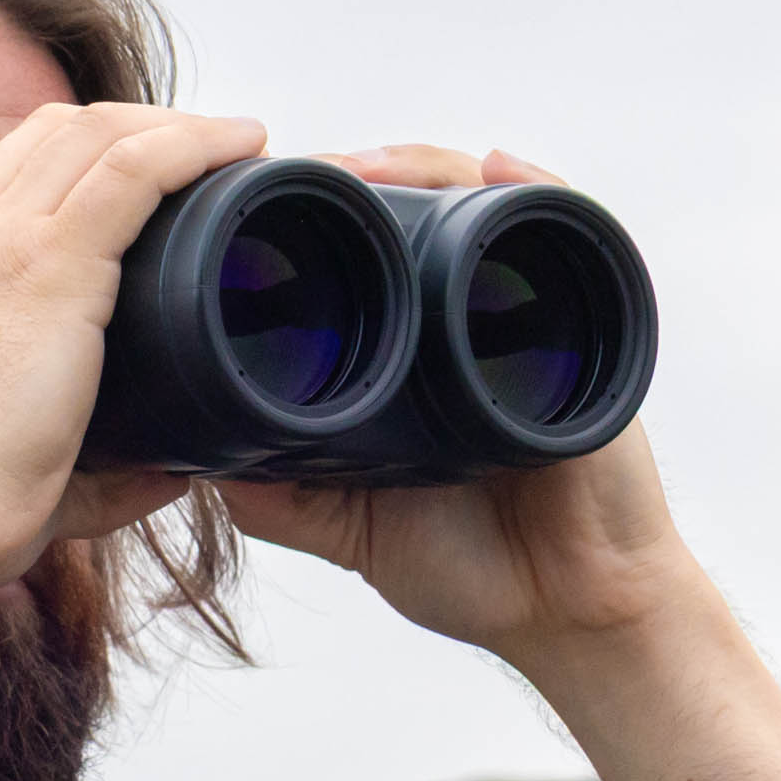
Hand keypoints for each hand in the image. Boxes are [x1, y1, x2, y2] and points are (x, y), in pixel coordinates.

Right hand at [0, 103, 265, 593]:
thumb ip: (90, 456)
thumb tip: (172, 470)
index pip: (10, 167)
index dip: (84, 156)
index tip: (145, 181)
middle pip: (59, 131)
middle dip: (137, 127)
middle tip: (205, 159)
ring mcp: (0, 237)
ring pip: (101, 134)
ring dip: (177, 128)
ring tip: (236, 145)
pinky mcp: (50, 264)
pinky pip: (133, 168)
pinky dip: (194, 145)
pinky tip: (240, 145)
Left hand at [217, 146, 707, 657]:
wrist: (567, 612)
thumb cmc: (470, 568)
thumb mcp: (346, 525)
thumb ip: (276, 495)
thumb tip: (187, 454)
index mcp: (416, 355)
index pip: (368, 257)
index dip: (316, 220)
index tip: (251, 202)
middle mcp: (472, 322)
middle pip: (421, 212)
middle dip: (361, 177)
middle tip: (300, 169)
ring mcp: (534, 317)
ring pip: (481, 208)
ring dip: (425, 172)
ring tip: (366, 168)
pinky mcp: (593, 327)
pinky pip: (571, 237)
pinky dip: (536, 190)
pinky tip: (492, 168)